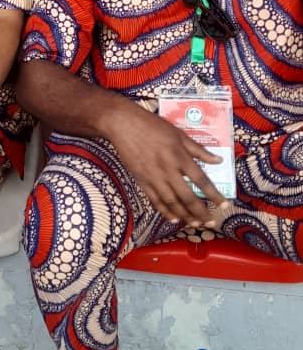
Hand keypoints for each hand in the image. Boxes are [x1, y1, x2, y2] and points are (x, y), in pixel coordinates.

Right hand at [108, 104, 227, 226]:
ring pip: (172, 202)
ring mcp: (154, 177)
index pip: (201, 180)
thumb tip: (218, 160)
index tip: (225, 205)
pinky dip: (165, 211)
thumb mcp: (179, 134)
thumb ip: (198, 150)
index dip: (214, 195)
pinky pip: (155, 200)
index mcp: (180, 156)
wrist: (124, 124)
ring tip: (196, 224)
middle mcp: (168, 170)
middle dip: (201, 212)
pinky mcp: (141, 180)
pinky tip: (174, 218)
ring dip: (185, 215)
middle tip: (211, 222)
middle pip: (188, 197)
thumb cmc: (153, 126)